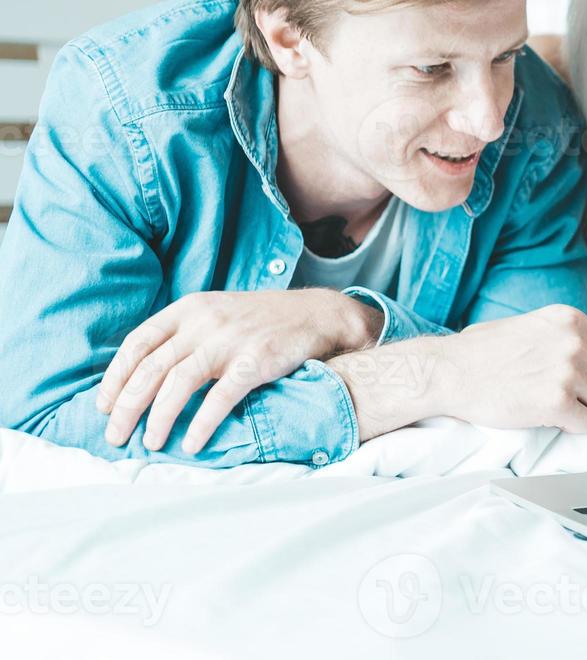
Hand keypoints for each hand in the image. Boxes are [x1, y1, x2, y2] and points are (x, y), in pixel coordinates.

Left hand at [96, 289, 379, 453]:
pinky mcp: (256, 361)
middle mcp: (205, 322)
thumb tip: (142, 375)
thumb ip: (183, 334)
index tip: (104, 406)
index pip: (138, 343)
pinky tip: (192, 443)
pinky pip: (220, 397)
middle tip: (116, 437)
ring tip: (150, 443)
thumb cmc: (262, 320)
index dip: (115, 378)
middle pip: (151, 368)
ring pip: (178, 383)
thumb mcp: (217, 312)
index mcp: (189, 309)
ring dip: (158, 419)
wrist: (317, 314)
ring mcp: (231, 340)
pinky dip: (201, 423)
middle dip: (126, 407)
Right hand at [437, 305, 586, 433]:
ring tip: (555, 409)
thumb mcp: (526, 324)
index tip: (571, 375)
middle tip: (561, 396)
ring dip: (582, 409)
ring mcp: (569, 373)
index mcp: (569, 319)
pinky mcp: (558, 404)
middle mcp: (575, 343)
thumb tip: (578, 348)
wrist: (450, 372)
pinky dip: (572, 427)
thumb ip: (555, 334)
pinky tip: (552, 422)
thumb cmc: (478, 350)